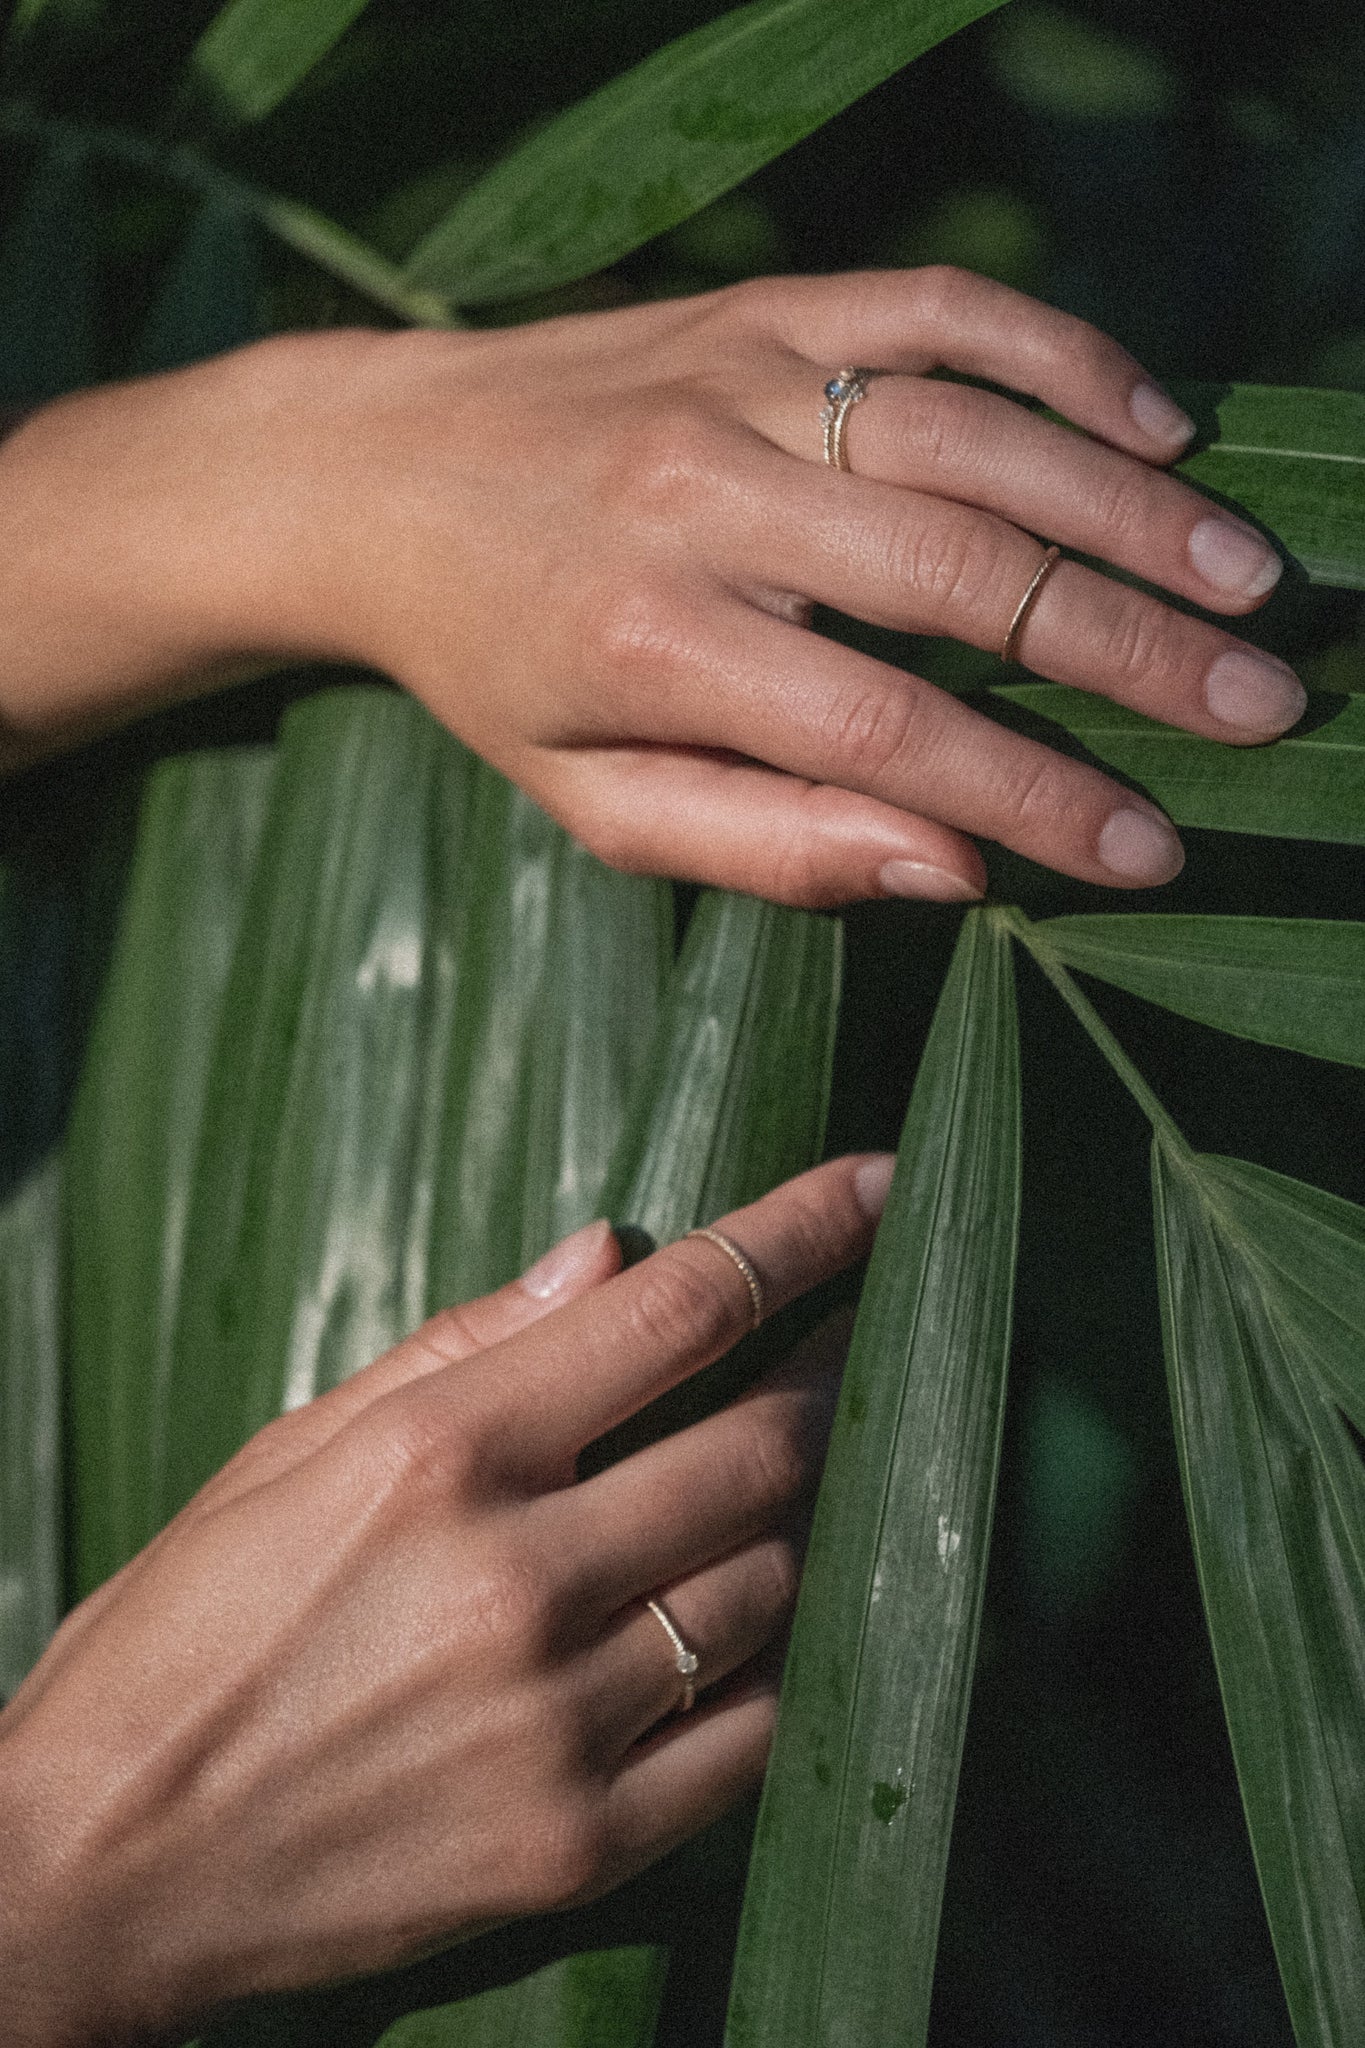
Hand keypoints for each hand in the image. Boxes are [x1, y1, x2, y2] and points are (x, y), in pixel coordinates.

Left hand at [0, 269, 1300, 898]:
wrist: (378, 472)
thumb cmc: (496, 668)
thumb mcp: (593, 803)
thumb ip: (767, 844)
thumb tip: (953, 869)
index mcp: (653, 645)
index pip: (889, 731)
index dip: (1034, 797)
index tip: (1149, 851)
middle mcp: (703, 496)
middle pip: (963, 571)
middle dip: (1131, 650)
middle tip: (1260, 708)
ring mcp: (736, 378)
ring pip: (979, 428)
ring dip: (1131, 505)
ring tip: (1244, 582)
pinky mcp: (759, 303)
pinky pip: (943, 307)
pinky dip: (1064, 355)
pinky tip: (1158, 419)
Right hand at [0, 1155, 890, 2046]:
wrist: (97, 1867)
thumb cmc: (184, 1631)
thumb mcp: (291, 1447)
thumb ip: (463, 1343)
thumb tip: (607, 1254)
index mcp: (445, 1451)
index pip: (682, 1306)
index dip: (805, 1231)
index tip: (882, 1188)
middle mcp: (519, 1576)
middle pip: (765, 1443)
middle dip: (843, 1371)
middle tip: (874, 1338)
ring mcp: (559, 1721)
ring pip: (777, 1584)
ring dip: (825, 1516)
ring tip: (828, 1474)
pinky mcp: (577, 1845)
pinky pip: (751, 1739)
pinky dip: (790, 1668)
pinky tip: (788, 1623)